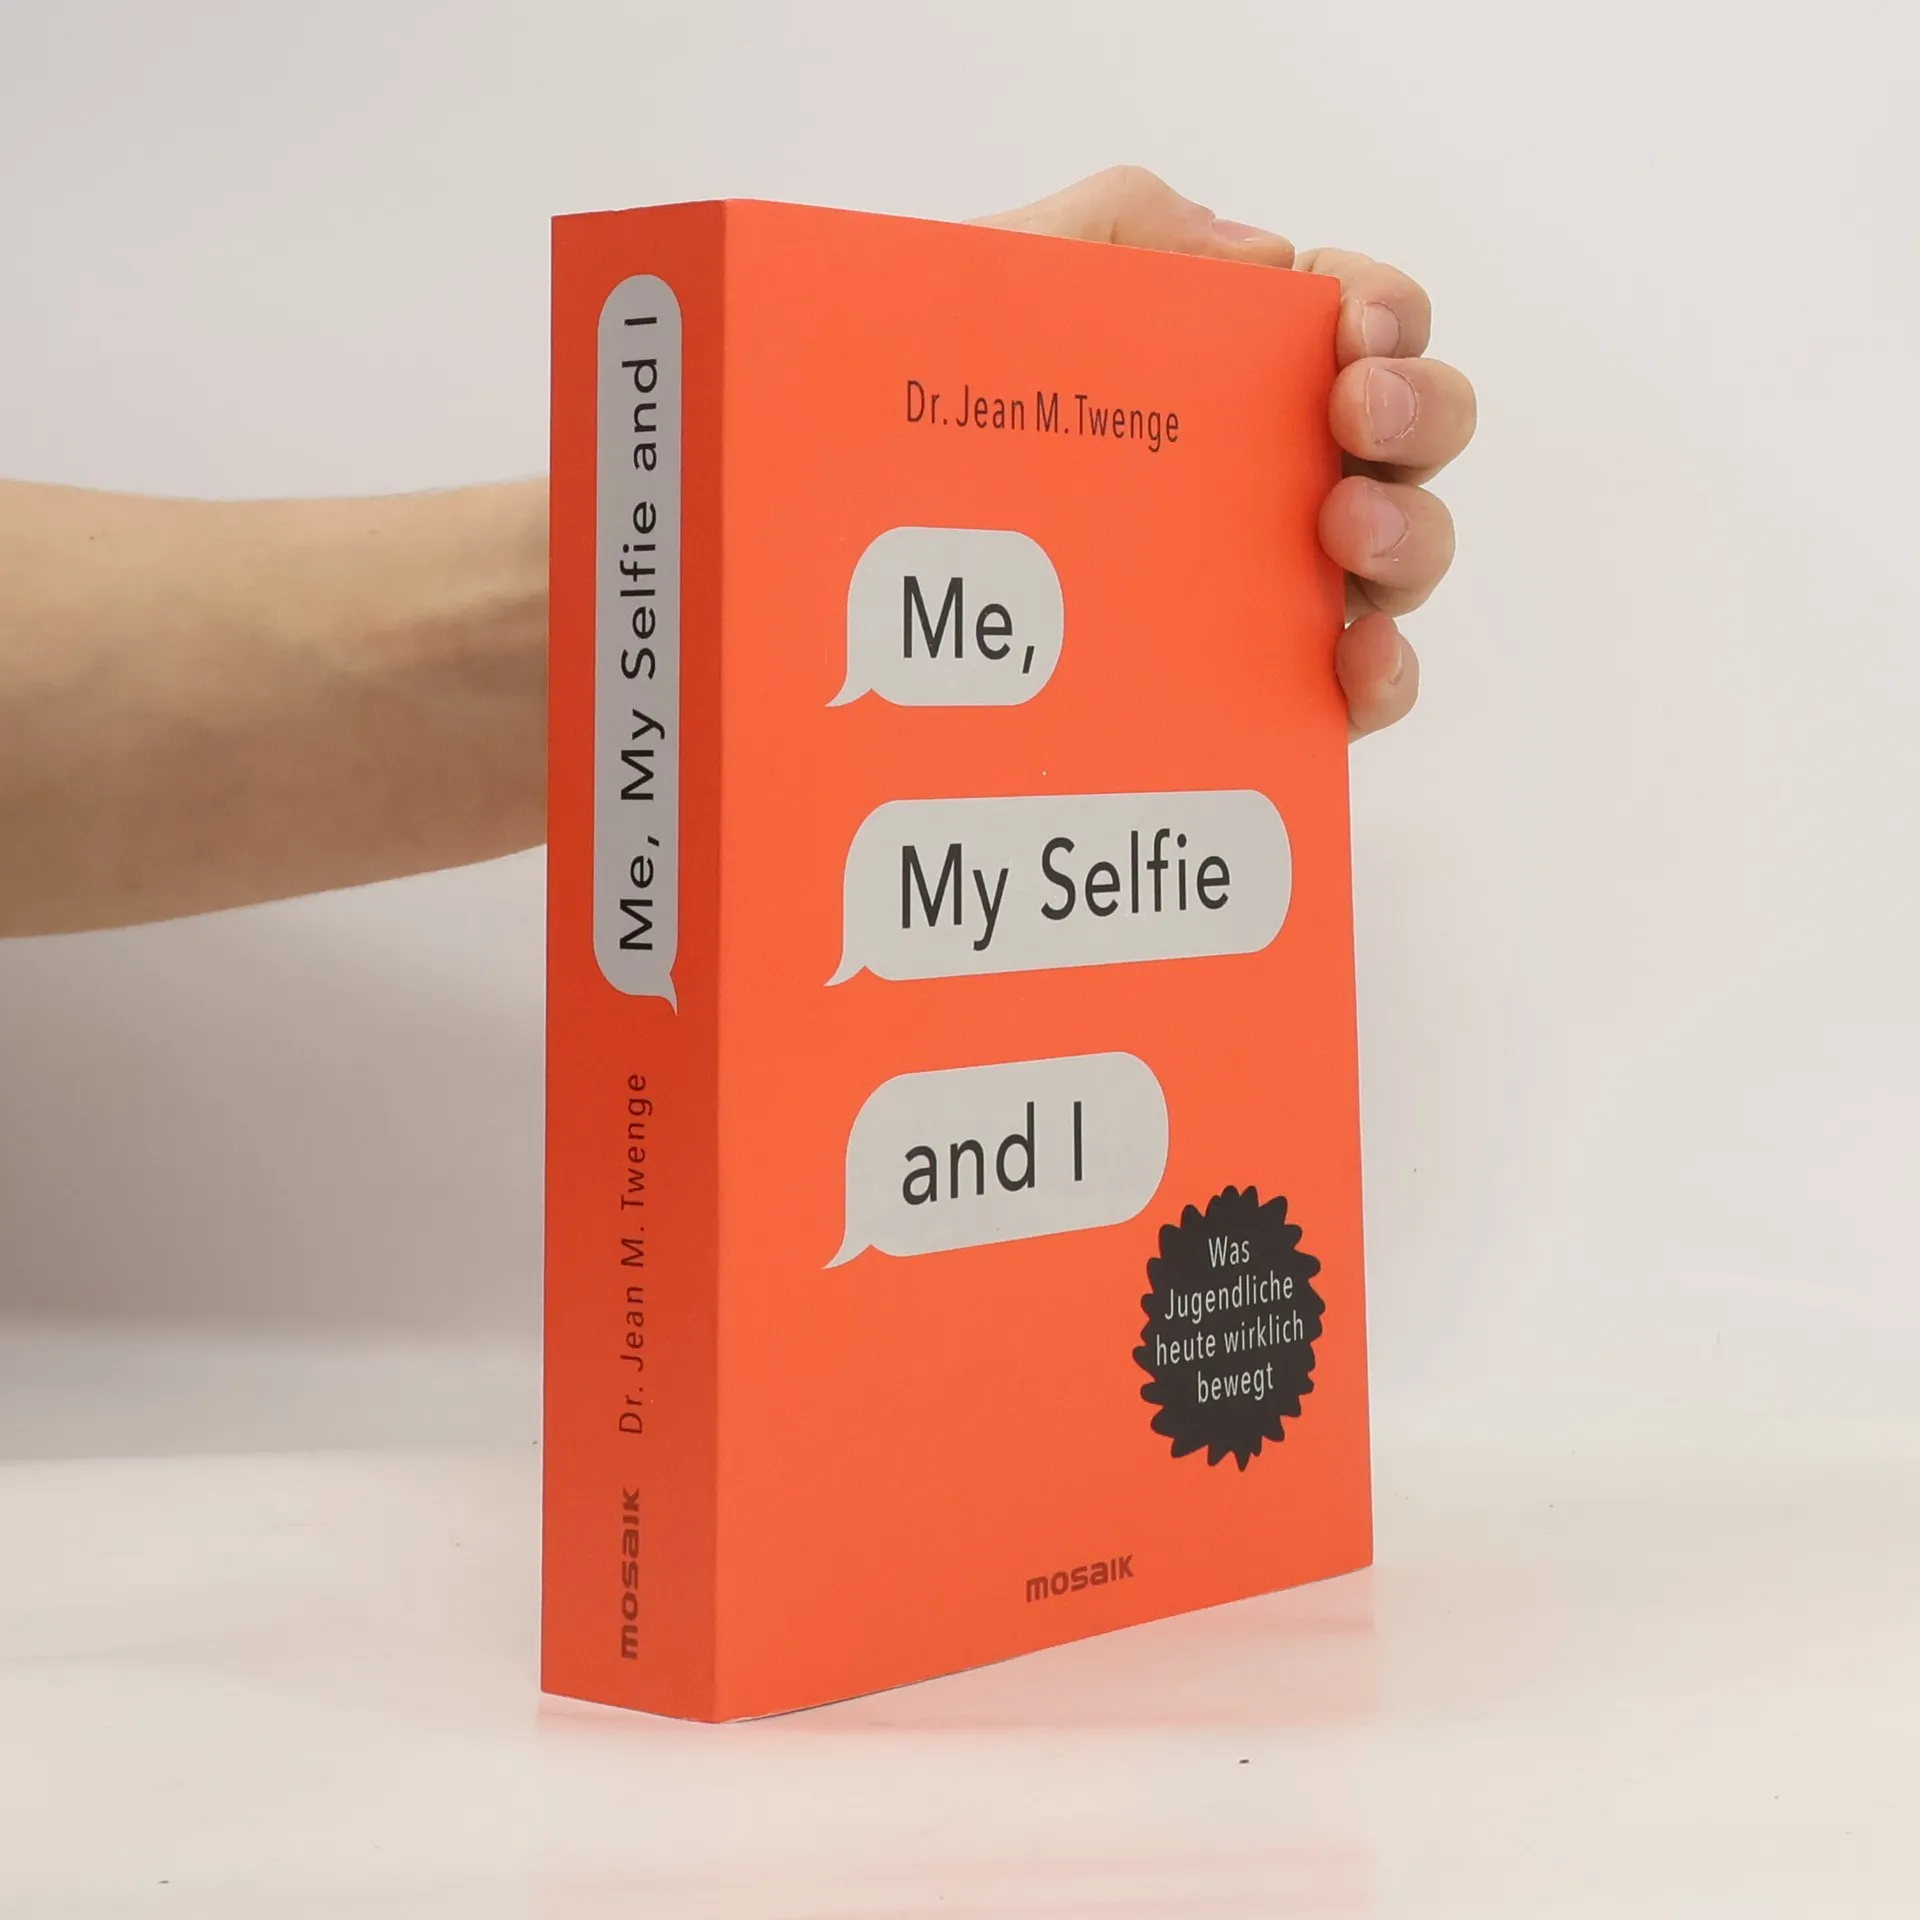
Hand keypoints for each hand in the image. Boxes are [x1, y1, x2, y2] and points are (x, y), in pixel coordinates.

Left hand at [975, 167, 1474, 739]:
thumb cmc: (939, 409)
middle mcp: (1279, 471)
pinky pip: (1360, 687)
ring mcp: (1280, 581)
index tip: (1350, 325)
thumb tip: (1263, 259)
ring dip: (1408, 532)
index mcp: (1240, 370)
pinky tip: (1353, 657)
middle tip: (1353, 413)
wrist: (854, 528)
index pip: (1366, 321)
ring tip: (1342, 529)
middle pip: (1417, 432)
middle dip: (1417, 410)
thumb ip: (1118, 229)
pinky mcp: (1262, 684)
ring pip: (1408, 554)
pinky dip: (1384, 673)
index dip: (1388, 312)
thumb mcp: (1005, 284)